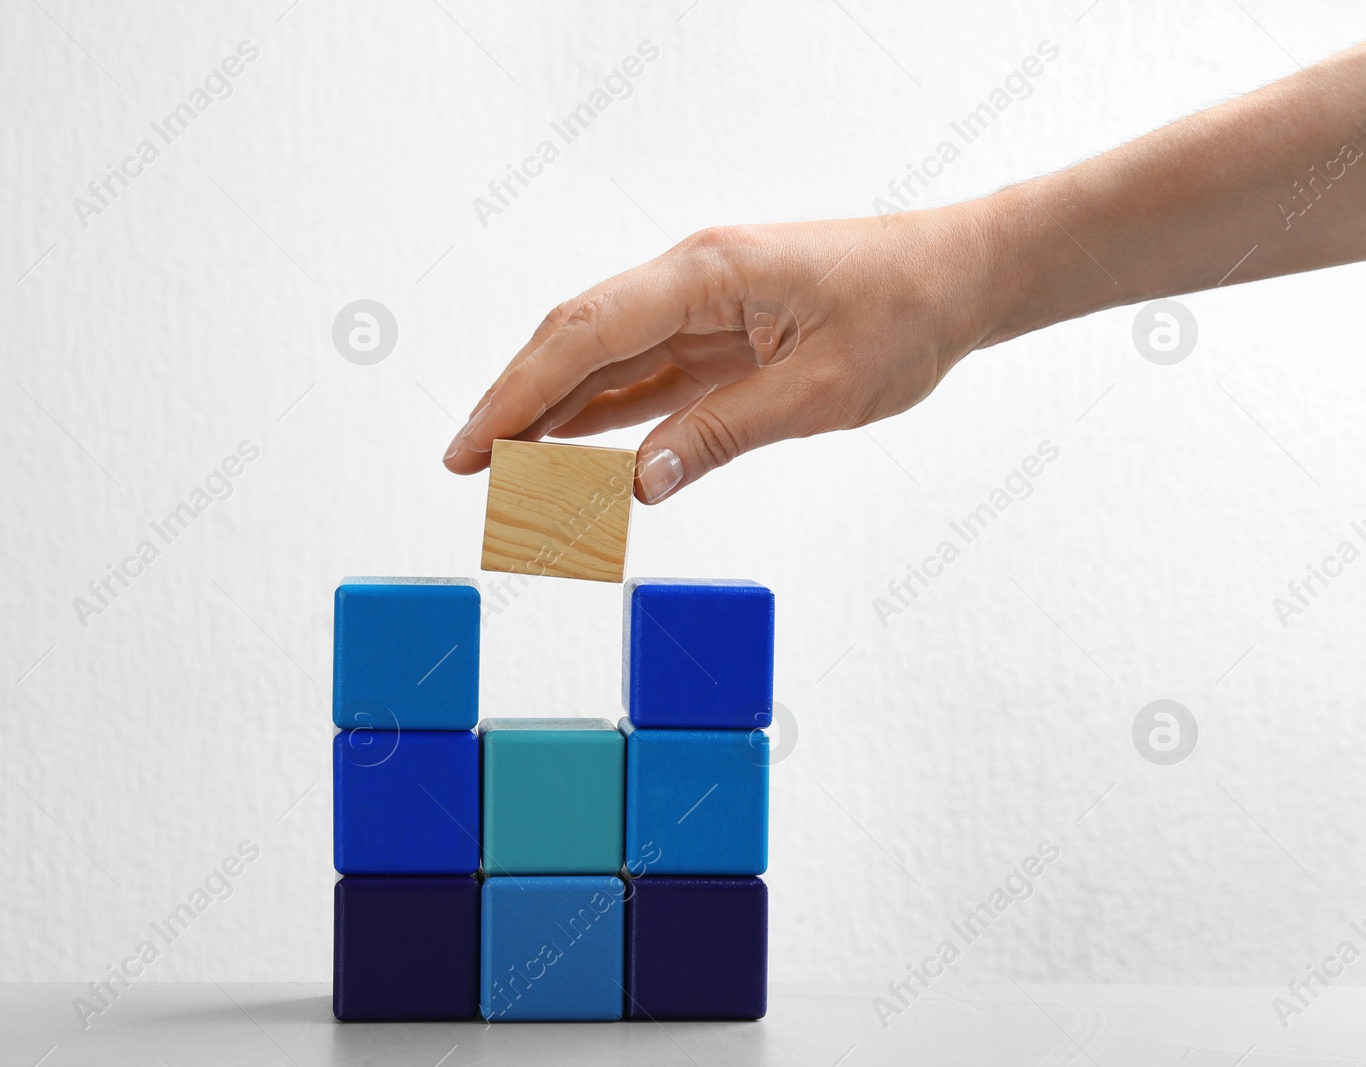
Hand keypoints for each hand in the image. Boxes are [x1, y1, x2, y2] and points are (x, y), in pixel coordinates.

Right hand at [442, 204, 1007, 502]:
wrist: (959, 280)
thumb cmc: (903, 316)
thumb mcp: (817, 392)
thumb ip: (721, 434)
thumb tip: (637, 484)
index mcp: (707, 273)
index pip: (587, 332)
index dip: (520, 392)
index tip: (473, 444)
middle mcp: (691, 278)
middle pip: (577, 337)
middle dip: (514, 399)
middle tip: (464, 463)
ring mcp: (701, 304)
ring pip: (602, 355)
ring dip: (549, 406)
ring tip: (499, 463)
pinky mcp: (718, 332)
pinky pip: (643, 371)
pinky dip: (600, 409)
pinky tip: (563, 442)